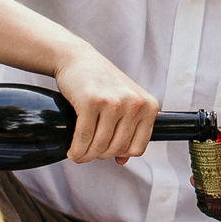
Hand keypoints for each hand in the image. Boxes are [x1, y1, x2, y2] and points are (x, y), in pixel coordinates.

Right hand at [50, 42, 157, 162]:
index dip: (120, 154)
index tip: (106, 150)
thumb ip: (129, 130)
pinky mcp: (92, 102)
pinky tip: (72, 151)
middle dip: (100, 155)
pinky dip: (76, 150)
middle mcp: (134, 104)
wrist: (78, 59)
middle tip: (89, 151)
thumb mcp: (124, 103)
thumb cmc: (102, 83)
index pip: (137, 148)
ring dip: (86, 155)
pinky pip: (84, 138)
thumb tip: (123, 161)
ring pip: (100, 146)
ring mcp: (114, 102)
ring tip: (79, 153)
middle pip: (117, 149)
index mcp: (149, 106)